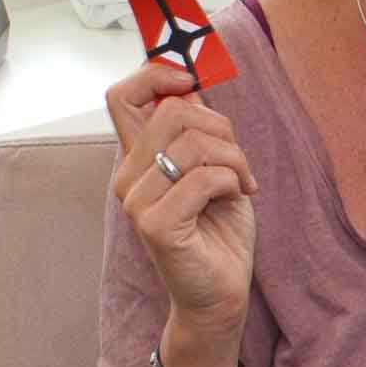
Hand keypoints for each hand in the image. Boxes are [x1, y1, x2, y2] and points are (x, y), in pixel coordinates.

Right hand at [106, 59, 254, 342]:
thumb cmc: (218, 229)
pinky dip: (232, 181)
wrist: (221, 292)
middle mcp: (128, 177)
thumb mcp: (213, 167)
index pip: (122, 96)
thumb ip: (196, 130)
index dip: (155, 75)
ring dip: (234, 158)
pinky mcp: (155, 225)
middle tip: (237, 161)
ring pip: (194, 143)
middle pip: (173, 111)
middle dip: (221, 127)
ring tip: (243, 183)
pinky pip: (204, 177)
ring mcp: (137, 201)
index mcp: (137, 158)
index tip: (191, 83)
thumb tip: (191, 85)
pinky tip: (238, 197)